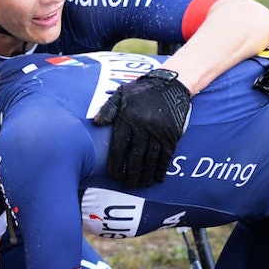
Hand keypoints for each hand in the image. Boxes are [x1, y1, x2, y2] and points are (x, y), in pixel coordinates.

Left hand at [92, 68, 191, 188]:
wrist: (171, 83)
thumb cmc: (142, 90)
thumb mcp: (122, 94)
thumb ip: (108, 108)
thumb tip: (96, 123)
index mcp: (128, 119)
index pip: (119, 147)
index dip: (116, 164)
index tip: (113, 175)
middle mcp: (143, 127)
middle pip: (135, 157)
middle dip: (131, 174)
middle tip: (127, 185)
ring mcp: (159, 132)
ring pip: (150, 159)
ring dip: (145, 175)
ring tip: (141, 185)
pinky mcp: (172, 135)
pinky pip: (166, 156)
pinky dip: (162, 168)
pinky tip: (158, 177)